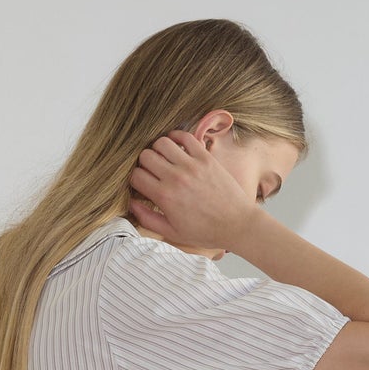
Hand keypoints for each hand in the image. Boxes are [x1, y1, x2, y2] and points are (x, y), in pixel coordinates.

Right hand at [126, 129, 256, 248]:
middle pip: (145, 156)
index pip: (136, 175)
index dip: (135, 179)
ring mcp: (192, 165)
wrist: (236, 224)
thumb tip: (131, 204)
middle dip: (144, 163)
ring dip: (158, 149)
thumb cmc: (205, 232)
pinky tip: (176, 147)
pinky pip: (185, 137)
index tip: (141, 184)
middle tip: (152, 172)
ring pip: (161, 142)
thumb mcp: (173, 232)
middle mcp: (176, 177)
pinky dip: (177, 137)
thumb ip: (148, 219)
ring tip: (163, 159)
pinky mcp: (206, 158)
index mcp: (165, 196)